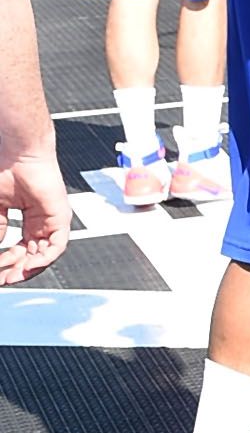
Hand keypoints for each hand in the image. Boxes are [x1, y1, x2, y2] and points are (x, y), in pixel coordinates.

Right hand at [0, 139, 69, 283]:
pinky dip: (43, 259)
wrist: (20, 153)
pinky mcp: (61, 218)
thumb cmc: (8, 169)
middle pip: (34, 256)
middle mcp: (45, 222)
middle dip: (17, 269)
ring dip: (28, 268)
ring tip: (11, 276)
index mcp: (32, 220)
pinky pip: (56, 247)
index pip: (24, 249)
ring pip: (45, 255)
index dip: (10, 262)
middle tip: (2, 280)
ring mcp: (54, 221)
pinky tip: (28, 266)